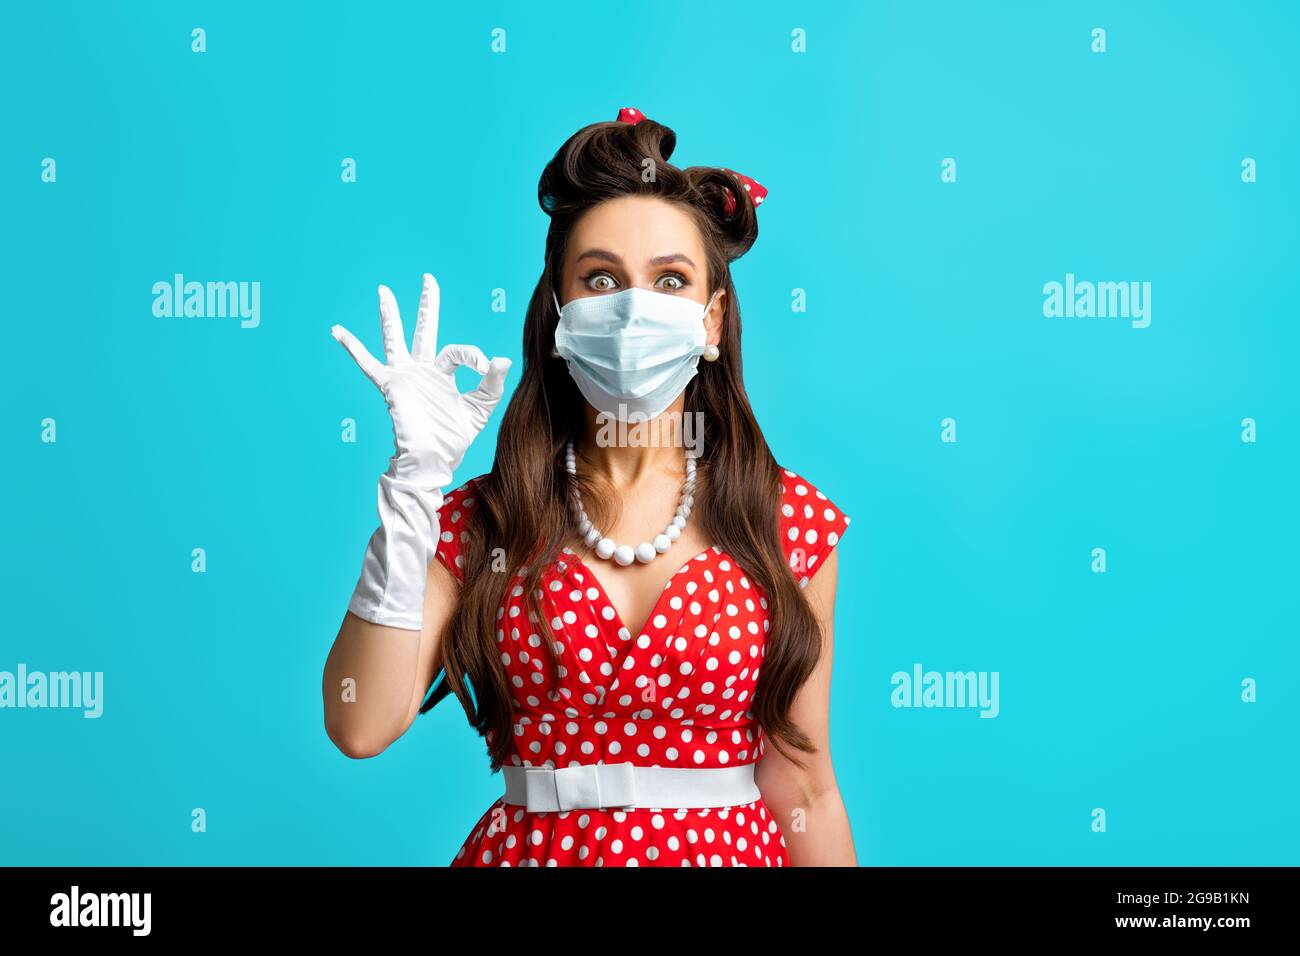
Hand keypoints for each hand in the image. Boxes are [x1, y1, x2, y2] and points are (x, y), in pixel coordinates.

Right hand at [331, 273, 510, 486]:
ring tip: (383, 291)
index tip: (487, 367)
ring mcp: (405, 376)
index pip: (458, 352)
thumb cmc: (453, 439)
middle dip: (427, 304)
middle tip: (428, 278)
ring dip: (390, 315)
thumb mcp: (479, 409)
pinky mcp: (391, 386)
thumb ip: (492, 384)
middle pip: (425, 329)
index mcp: (445, 374)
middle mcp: (424, 370)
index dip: (474, 356)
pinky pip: (368, 364)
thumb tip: (503, 358)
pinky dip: (352, 347)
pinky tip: (337, 331)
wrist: (433, 460)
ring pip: (396, 338)